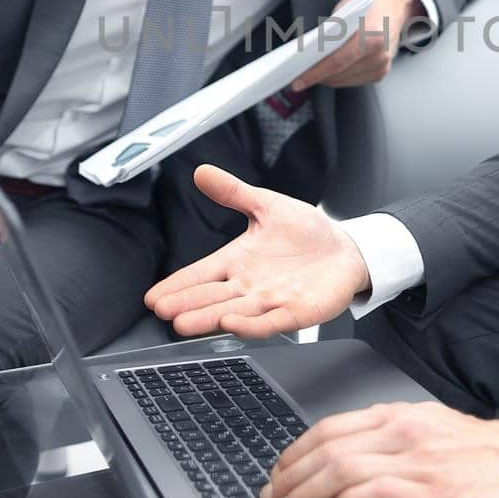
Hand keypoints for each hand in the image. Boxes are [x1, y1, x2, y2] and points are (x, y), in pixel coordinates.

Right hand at [144, 164, 369, 336]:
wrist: (344, 248)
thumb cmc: (305, 231)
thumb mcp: (266, 205)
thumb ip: (234, 192)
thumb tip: (203, 172)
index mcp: (238, 260)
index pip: (201, 274)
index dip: (178, 285)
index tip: (154, 296)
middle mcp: (249, 285)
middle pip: (211, 297)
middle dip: (187, 305)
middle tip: (163, 311)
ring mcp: (271, 301)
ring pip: (234, 312)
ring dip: (209, 318)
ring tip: (184, 323)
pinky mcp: (296, 312)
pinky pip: (271, 322)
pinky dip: (251, 325)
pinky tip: (232, 324)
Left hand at [259, 403, 498, 497]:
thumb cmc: (480, 452)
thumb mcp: (426, 430)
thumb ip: (388, 441)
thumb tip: (347, 466)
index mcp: (396, 417)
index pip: (329, 428)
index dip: (294, 452)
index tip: (278, 472)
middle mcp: (399, 432)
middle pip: (326, 448)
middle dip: (289, 475)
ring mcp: (413, 461)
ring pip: (340, 468)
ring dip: (305, 492)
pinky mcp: (428, 490)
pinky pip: (372, 491)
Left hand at [292, 0, 422, 91]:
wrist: (395, 6)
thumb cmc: (370, 4)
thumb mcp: (345, 11)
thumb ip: (331, 32)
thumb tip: (309, 51)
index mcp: (371, 36)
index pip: (337, 61)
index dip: (315, 73)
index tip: (298, 81)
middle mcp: (379, 54)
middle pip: (340, 74)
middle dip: (318, 76)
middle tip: (300, 78)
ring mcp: (382, 65)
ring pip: (346, 80)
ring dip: (328, 78)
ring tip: (312, 74)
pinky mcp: (381, 72)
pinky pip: (355, 80)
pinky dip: (340, 77)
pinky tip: (330, 72)